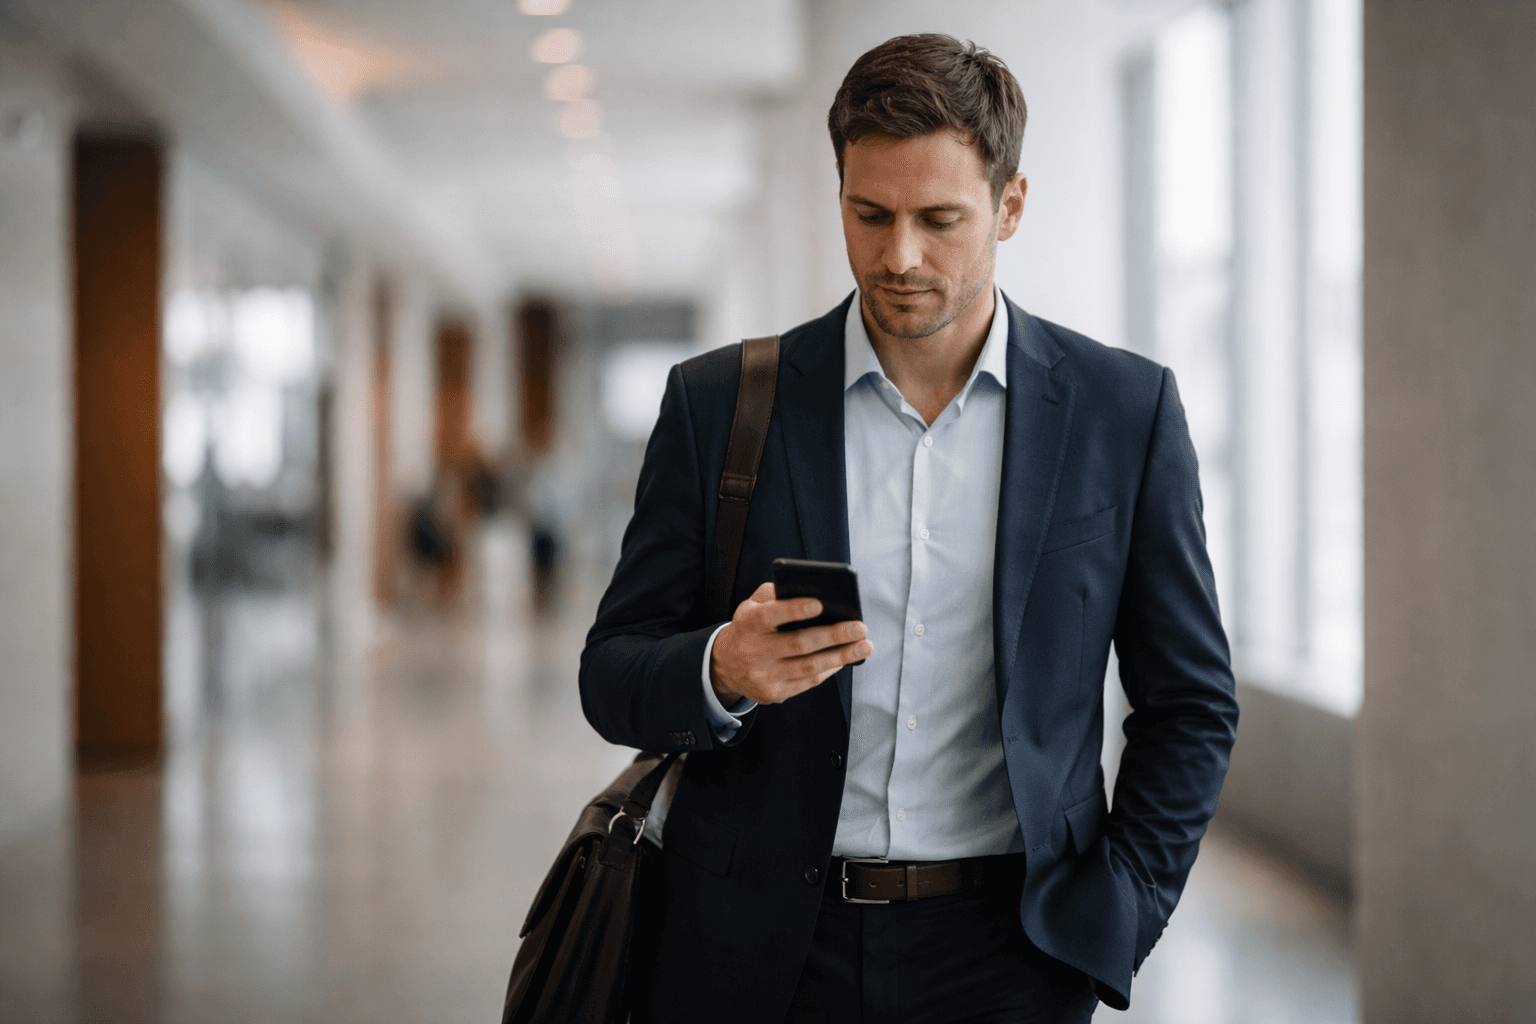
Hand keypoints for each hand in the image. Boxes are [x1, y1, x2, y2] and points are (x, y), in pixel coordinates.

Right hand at [710, 582, 871, 705]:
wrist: (726, 665)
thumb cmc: (750, 627)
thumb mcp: (751, 605)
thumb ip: (775, 593)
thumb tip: (812, 590)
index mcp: (747, 624)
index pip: (769, 616)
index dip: (793, 610)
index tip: (820, 603)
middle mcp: (753, 651)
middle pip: (798, 643)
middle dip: (833, 635)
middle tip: (860, 627)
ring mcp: (763, 676)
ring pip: (808, 667)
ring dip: (841, 656)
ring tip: (864, 646)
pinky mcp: (773, 694)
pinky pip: (808, 682)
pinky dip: (830, 669)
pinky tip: (846, 658)